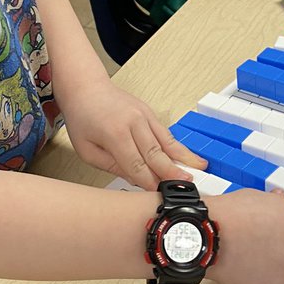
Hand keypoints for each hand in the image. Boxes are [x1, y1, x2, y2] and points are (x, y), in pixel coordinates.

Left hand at [61, 81, 205, 188]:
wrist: (86, 88)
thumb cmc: (83, 117)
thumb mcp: (87, 150)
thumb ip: (112, 166)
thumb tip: (136, 179)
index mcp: (114, 133)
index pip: (136, 165)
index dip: (149, 182)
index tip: (160, 195)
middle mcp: (133, 122)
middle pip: (156, 153)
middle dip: (172, 172)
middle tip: (186, 186)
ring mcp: (144, 116)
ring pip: (167, 141)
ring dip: (184, 157)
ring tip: (199, 169)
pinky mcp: (149, 113)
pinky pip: (165, 133)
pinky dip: (178, 146)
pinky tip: (189, 156)